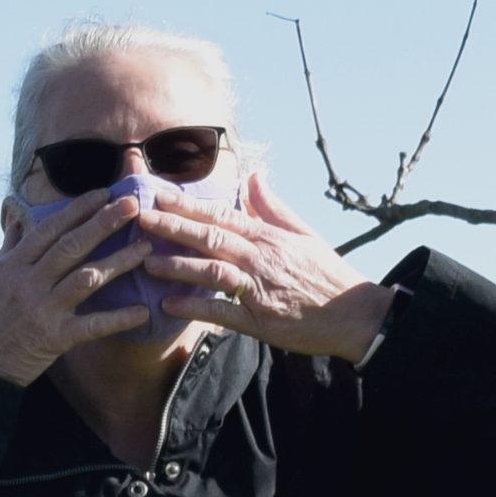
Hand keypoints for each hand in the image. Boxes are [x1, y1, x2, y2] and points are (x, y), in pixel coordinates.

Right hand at [0, 193, 156, 385]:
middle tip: (133, 204)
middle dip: (104, 222)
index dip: (78, 209)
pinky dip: (118, 319)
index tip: (103, 193)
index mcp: (11, 267)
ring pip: (86, 277)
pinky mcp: (52, 339)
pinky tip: (142, 312)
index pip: (49, 229)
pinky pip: (91, 326)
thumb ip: (8, 250)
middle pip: (71, 245)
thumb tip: (15, 219)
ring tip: (145, 247)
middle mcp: (27, 283)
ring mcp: (41, 310)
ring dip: (119, 260)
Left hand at [144, 172, 396, 361]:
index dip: (189, 205)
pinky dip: (196, 308)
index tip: (160, 196)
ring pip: (215, 270)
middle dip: (174, 226)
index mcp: (268, 236)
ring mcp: (259, 288)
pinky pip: (223, 312)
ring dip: (180, 266)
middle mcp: (261, 257)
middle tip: (141, 219)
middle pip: (212, 237)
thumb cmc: (324, 273)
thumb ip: (272, 207)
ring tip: (147, 262)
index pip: (222, 215)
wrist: (355, 313)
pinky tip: (169, 305)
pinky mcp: (261, 320)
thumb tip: (254, 176)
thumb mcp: (302, 233)